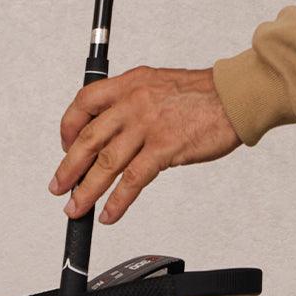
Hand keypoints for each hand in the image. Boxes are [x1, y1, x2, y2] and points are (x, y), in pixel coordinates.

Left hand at [49, 65, 241, 225]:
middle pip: (88, 138)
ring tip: (76, 207)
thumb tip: (116, 130)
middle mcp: (134, 101)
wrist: (236, 96)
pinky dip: (118, 201)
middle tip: (59, 187)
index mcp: (131, 83)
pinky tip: (110, 213)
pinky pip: (133, 180)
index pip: (85, 102)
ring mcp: (148, 126)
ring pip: (106, 163)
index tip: (66, 146)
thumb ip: (136, 102)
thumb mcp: (160, 84)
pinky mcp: (165, 148)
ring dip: (87, 190)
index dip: (69, 127)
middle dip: (69, 168)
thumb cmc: (205, 94)